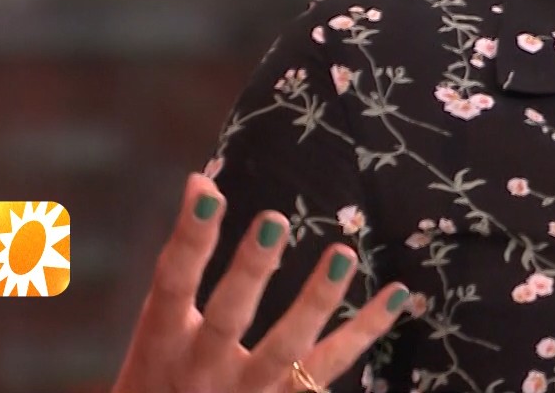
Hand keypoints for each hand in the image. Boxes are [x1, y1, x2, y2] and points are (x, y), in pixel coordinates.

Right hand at [112, 173, 408, 392]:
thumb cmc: (162, 380)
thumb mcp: (156, 334)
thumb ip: (180, 271)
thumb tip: (202, 182)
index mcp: (161, 343)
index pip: (172, 283)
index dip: (189, 238)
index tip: (206, 190)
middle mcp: (203, 370)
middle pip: (228, 319)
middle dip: (250, 272)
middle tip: (273, 221)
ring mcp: (249, 391)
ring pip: (286, 347)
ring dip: (316, 300)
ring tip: (344, 253)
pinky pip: (330, 366)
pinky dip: (366, 330)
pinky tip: (398, 294)